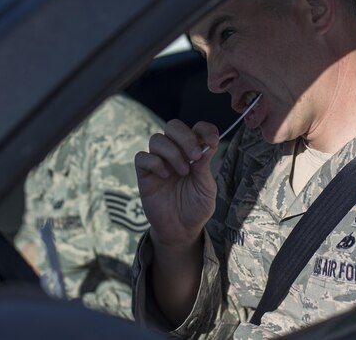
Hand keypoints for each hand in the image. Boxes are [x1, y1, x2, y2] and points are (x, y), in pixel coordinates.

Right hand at [135, 120, 219, 247]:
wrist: (181, 230)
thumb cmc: (196, 207)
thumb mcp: (207, 187)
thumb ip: (206, 165)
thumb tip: (209, 143)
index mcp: (194, 152)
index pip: (197, 128)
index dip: (204, 129)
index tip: (213, 140)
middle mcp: (175, 152)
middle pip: (173, 126)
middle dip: (185, 137)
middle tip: (195, 156)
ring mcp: (159, 162)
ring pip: (157, 139)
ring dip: (172, 152)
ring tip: (183, 172)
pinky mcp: (145, 174)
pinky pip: (142, 157)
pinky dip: (154, 163)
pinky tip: (165, 176)